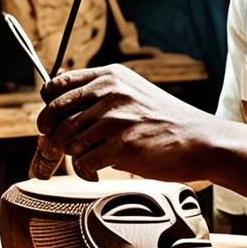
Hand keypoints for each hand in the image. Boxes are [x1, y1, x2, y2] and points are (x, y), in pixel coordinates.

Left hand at [38, 64, 215, 181]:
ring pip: (66, 141)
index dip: (47, 106)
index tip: (48, 122)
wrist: (199, 140)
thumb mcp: (132, 92)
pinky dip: (86, 171)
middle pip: (55, 115)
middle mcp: (110, 92)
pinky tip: (98, 171)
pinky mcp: (122, 145)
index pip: (57, 85)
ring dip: (72, 156)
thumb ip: (99, 97)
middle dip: (50, 136)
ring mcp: (115, 118)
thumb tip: (56, 116)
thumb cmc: (164, 121)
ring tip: (88, 160)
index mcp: (110, 76)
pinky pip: (82, 162)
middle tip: (55, 149)